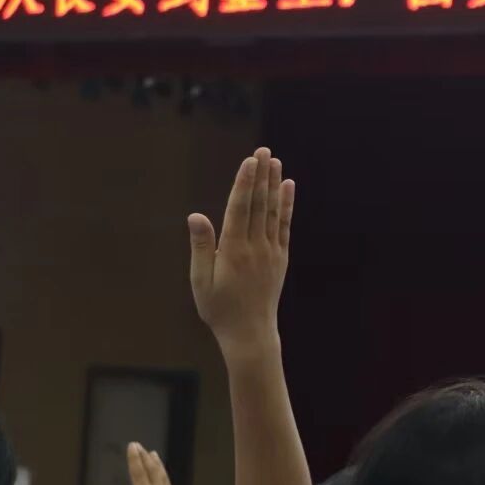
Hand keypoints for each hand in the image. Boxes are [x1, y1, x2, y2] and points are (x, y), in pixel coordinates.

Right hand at [188, 147, 292, 357]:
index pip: (240, 209)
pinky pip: (284, 226)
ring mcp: (271, 252)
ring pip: (273, 211)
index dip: (244, 183)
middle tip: (263, 151)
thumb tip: (196, 215)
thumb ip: (201, 246)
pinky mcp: (281, 258)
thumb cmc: (219, 308)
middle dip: (260, 176)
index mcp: (233, 251)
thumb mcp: (201, 280)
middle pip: (258, 204)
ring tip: (275, 162)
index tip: (249, 162)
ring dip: (274, 185)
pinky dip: (286, 205)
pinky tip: (288, 187)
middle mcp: (256, 247)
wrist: (250, 333)